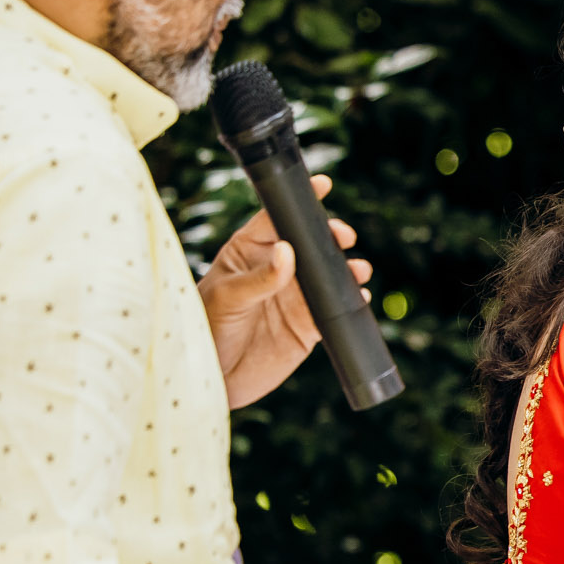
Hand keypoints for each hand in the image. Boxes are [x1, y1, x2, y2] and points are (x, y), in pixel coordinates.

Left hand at [201, 174, 372, 408]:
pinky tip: (358, 297)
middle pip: (311, 244)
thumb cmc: (205, 329)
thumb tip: (288, 252)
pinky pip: (335, 310)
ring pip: (329, 276)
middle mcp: (276, 271)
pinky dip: (351, 303)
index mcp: (250, 253)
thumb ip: (259, 277)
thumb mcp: (227, 298)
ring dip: (347, 270)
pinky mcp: (308, 326)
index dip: (300, 202)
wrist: (212, 378)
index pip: (277, 219)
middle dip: (331, 236)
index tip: (322, 185)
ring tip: (358, 270)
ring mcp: (294, 298)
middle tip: (343, 236)